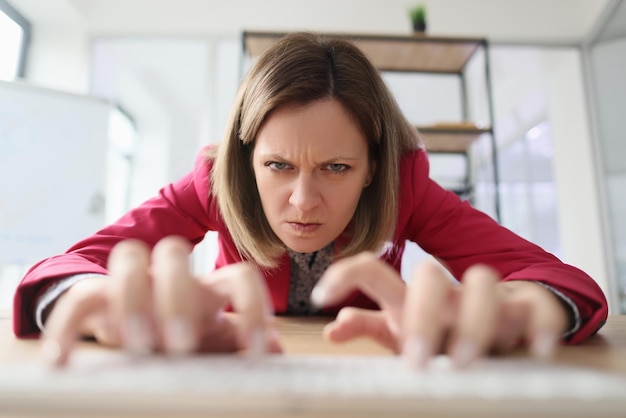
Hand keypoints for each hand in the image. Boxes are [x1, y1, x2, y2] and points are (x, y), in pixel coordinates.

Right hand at [42, 236, 281, 366]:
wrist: (135, 324)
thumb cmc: (184, 333)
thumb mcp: (215, 341)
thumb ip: (240, 342)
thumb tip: (280, 349)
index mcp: (209, 288)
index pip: (239, 276)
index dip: (253, 308)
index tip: (258, 353)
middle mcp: (172, 277)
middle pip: (174, 252)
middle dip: (177, 298)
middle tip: (180, 346)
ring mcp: (133, 283)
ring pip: (129, 257)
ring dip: (131, 299)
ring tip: (137, 347)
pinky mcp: (97, 298)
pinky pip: (78, 297)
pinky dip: (67, 327)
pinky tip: (62, 361)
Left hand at [311, 252, 569, 367]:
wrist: (504, 312)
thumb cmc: (445, 327)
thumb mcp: (404, 332)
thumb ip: (371, 328)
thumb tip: (330, 331)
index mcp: (411, 298)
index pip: (375, 270)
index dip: (346, 274)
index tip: (320, 295)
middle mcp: (447, 293)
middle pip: (429, 276)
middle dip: (421, 313)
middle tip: (415, 361)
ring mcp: (488, 297)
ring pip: (483, 282)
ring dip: (474, 321)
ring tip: (465, 363)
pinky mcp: (528, 308)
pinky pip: (538, 307)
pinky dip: (541, 327)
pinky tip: (538, 351)